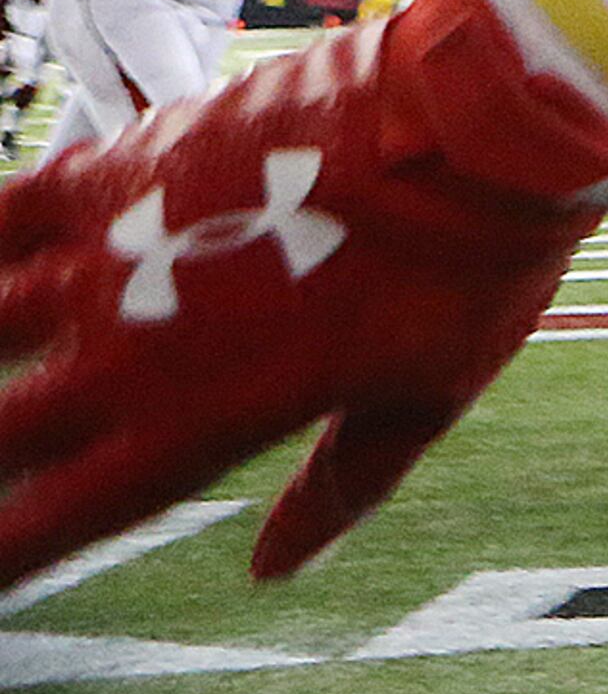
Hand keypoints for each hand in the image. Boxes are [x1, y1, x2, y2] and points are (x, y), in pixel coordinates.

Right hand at [0, 0, 607, 587]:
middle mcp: (133, 354)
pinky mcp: (128, 165)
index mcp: (196, 427)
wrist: (475, 126)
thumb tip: (274, 567)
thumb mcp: (425, 397)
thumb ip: (340, 488)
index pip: (55, 520)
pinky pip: (9, 211)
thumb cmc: (468, 267)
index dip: (1, 552)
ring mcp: (118, 255)